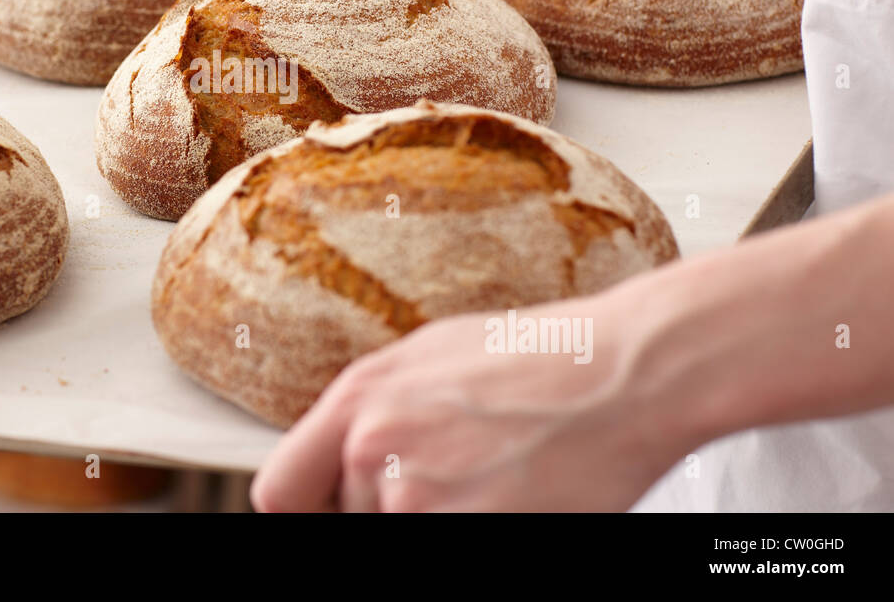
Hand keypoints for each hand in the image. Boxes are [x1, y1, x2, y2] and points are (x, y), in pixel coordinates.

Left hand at [250, 298, 690, 511]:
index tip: (332, 513)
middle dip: (391, 509)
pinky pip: (446, 546)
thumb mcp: (429, 358)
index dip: (307, 511)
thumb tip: (343, 455)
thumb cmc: (542, 357)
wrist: (624, 371)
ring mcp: (417, 496)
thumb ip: (373, 412)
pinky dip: (479, 526)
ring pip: (400, 532)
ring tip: (492, 480)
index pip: (279, 492)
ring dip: (439, 518)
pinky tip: (511, 498)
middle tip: (452, 481)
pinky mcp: (467, 530)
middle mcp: (372, 446)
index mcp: (357, 397)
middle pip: (348, 520)